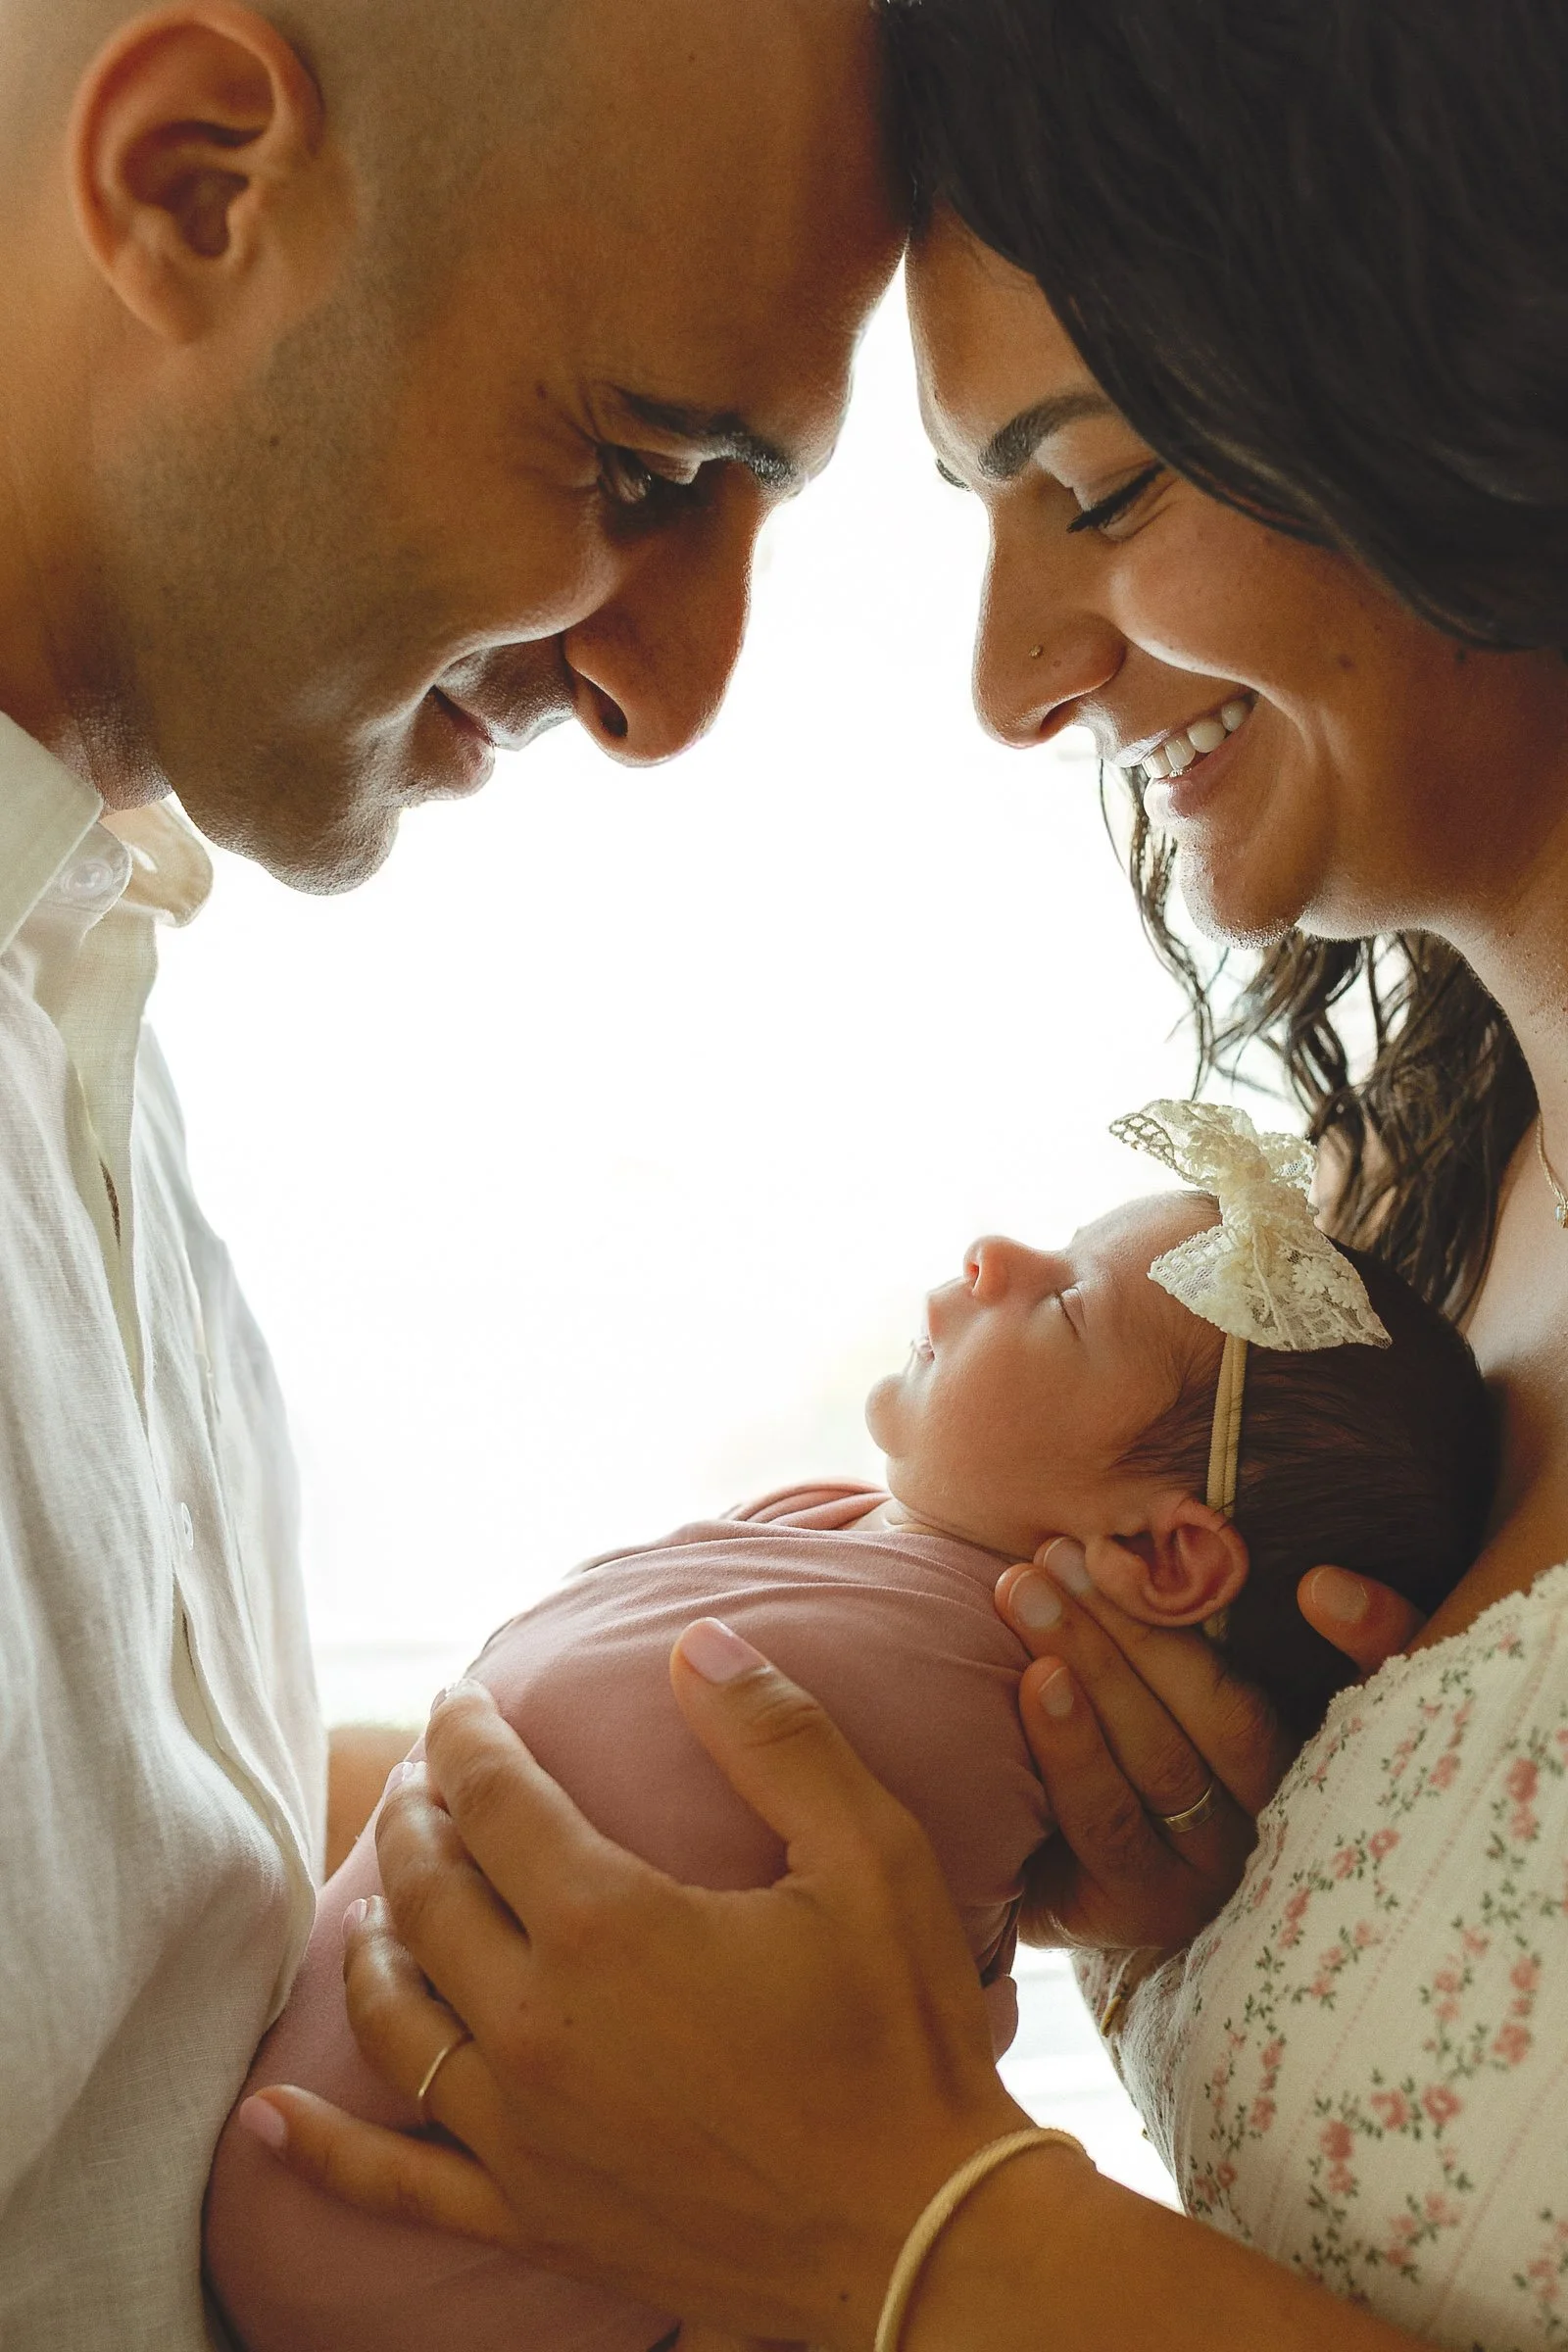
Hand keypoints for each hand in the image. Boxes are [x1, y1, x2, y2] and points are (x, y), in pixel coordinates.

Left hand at [236, 1624, 1037, 2350]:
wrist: (918, 2234)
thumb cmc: (899, 2032)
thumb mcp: (868, 1854)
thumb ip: (776, 1735)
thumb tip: (696, 1641)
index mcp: (608, 1923)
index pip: (494, 1797)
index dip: (467, 1735)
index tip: (461, 1695)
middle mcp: (538, 2024)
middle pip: (427, 1892)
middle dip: (418, 1817)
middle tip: (426, 1777)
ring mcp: (523, 2130)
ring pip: (395, 2015)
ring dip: (375, 1937)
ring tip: (382, 1893)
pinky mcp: (534, 2213)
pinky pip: (398, 2187)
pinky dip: (323, 2152)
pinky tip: (268, 2121)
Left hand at [995, 1545, 1422, 1952]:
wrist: (1053, 1872)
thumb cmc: (1124, 1744)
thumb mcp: (1175, 1678)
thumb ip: (1209, 1623)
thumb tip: (1300, 1569)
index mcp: (1313, 1749)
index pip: (1367, 1683)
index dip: (1372, 1631)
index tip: (1322, 1585)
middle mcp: (1279, 1818)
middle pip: (1229, 1717)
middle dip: (1144, 1622)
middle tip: (1066, 1549)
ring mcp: (1213, 1875)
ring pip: (1164, 1762)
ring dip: (1091, 1662)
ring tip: (1029, 1592)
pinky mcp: (1143, 1910)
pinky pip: (1108, 1823)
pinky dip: (1070, 1745)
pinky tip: (1035, 1680)